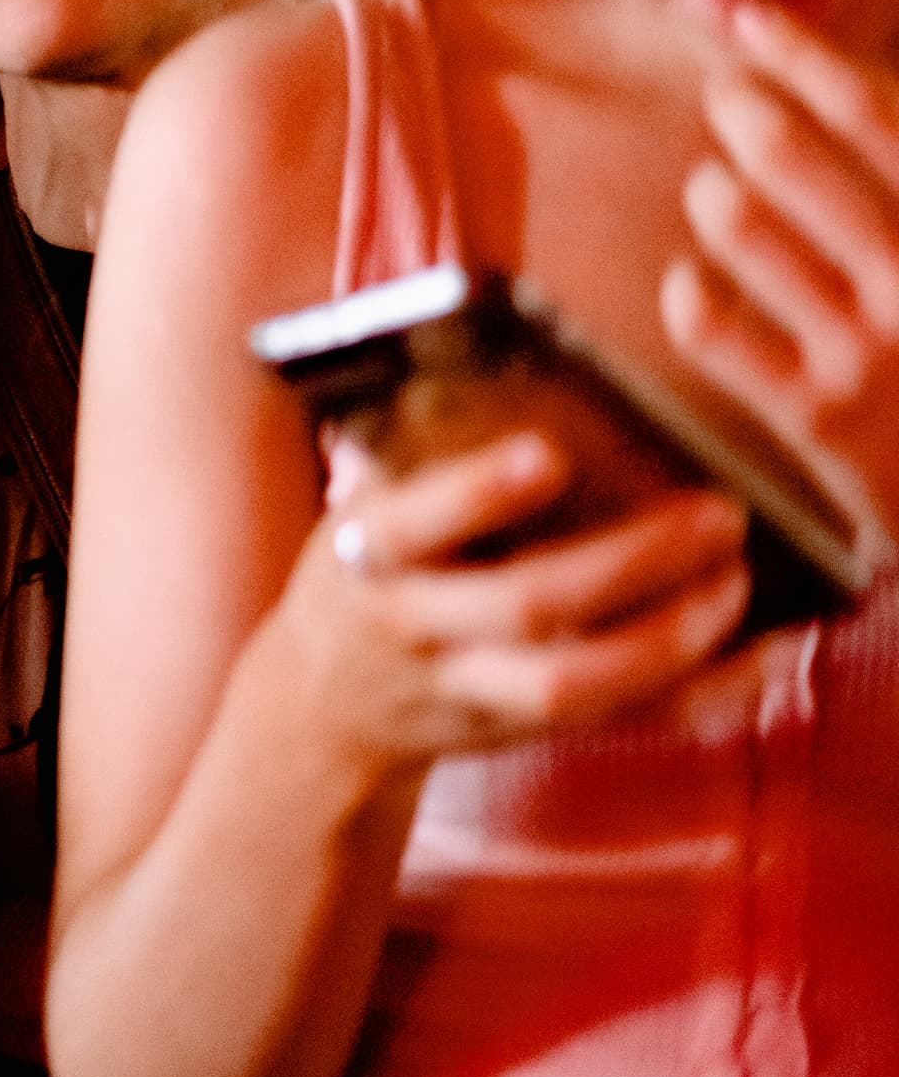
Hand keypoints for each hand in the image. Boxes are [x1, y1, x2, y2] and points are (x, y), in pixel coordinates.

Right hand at [262, 429, 750, 770]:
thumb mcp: (360, 512)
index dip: (479, 492)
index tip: (551, 454)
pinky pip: (616, 724)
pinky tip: (754, 659)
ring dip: (669, 637)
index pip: (416, 524)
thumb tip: (513, 343)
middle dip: (630, 562)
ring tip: (734, 582)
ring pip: (572, 682)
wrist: (322, 706)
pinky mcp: (516, 732)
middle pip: (524, 604)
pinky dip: (695, 697)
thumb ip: (420, 456)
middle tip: (717, 515)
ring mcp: (464, 689)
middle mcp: (414, 625)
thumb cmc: (363, 575)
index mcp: (368, 554)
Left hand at [666, 1, 898, 563]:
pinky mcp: (819, 416)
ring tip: (717, 191)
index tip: (751, 23)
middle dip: (746, 112)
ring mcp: (874, 351)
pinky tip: (695, 283)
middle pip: (793, 159)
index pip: (877, 115)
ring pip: (739, 226)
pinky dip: (688, 291)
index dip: (806, 59)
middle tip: (730, 99)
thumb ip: (893, 164)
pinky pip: (708, 324)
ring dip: (715, 194)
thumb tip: (815, 62)